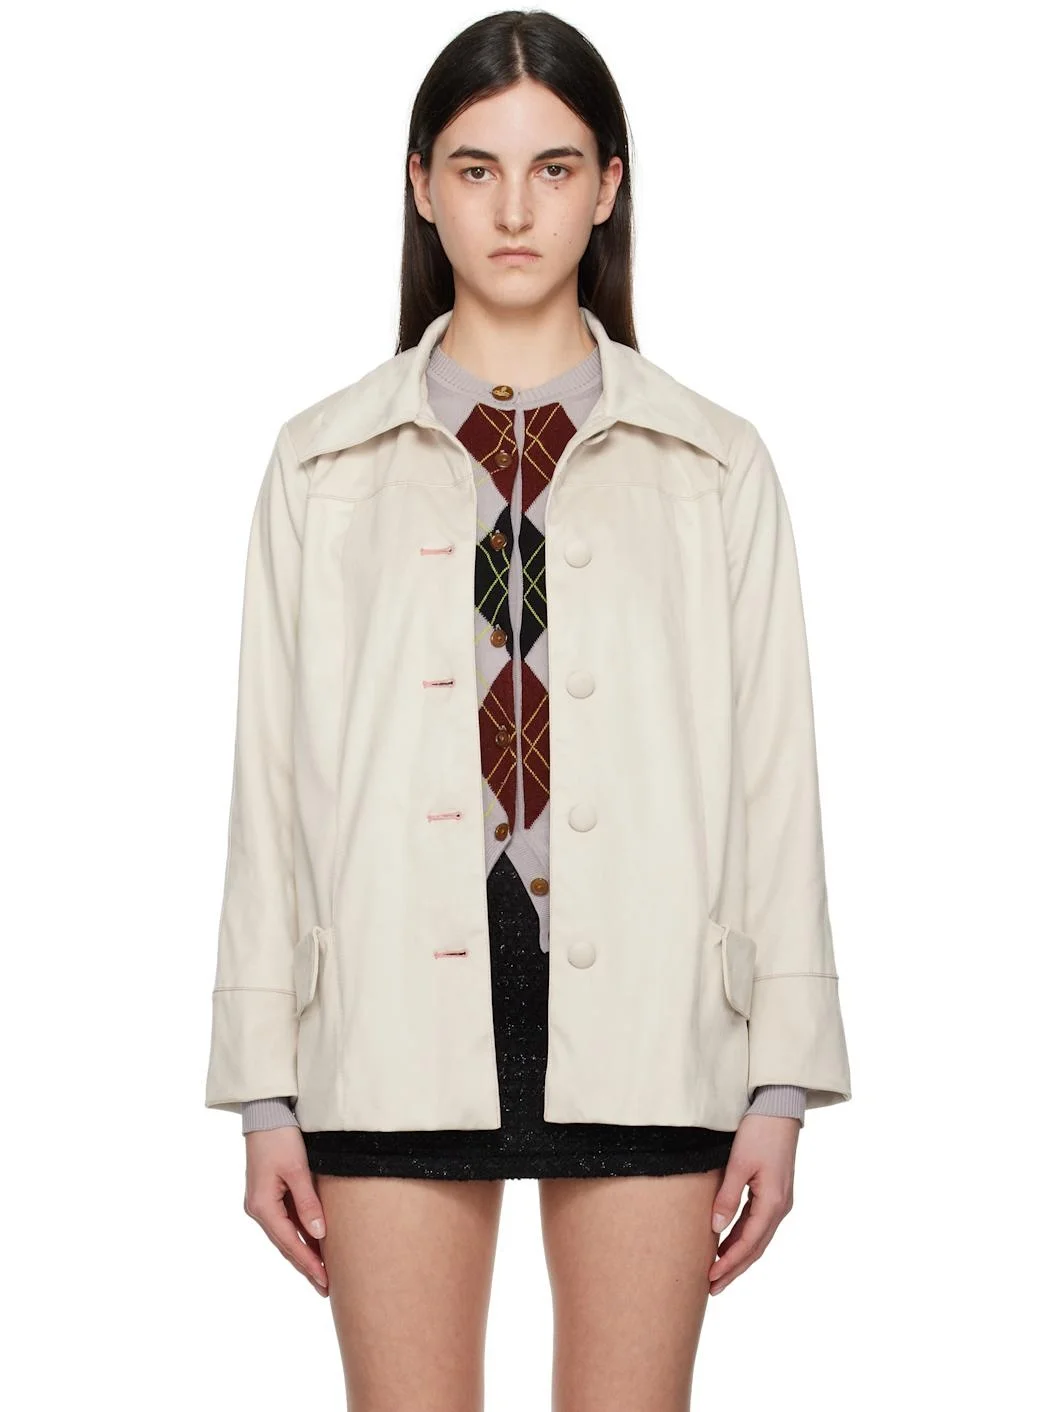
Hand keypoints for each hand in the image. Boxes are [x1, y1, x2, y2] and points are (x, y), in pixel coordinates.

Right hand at [244, 1126, 328, 1294]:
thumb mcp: (297, 1169)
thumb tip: (319, 1234)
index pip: (289, 1243)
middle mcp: (259, 1209)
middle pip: (286, 1244)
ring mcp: (263, 1203)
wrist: (265, 1114)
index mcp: (262, 1206)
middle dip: (306, 1266)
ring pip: (286, 1235)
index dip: (308, 1263)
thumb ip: (308, 1202)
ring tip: (322, 1274)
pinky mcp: (270, 1195)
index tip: (325, 1280)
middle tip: (326, 1288)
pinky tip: (315, 1245)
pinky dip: (301, 1235)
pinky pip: (287, 1222)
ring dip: (304, 1253)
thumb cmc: (280, 1138)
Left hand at [707, 1113, 798, 1293]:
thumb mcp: (739, 1163)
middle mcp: (780, 1207)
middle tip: (712, 1288)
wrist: (779, 1109)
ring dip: (739, 1257)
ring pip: (758, 1239)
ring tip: (718, 1273)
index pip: (749, 1243)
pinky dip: (744, 1239)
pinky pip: (759, 1225)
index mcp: (773, 1203)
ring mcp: (780, 1201)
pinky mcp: (775, 1193)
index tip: (710, 1278)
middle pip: (756, 1248)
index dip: (729, 1264)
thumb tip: (716, 1229)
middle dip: (734, 1269)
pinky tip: (728, 1245)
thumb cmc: (759, 1132)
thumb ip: (728, 1197)